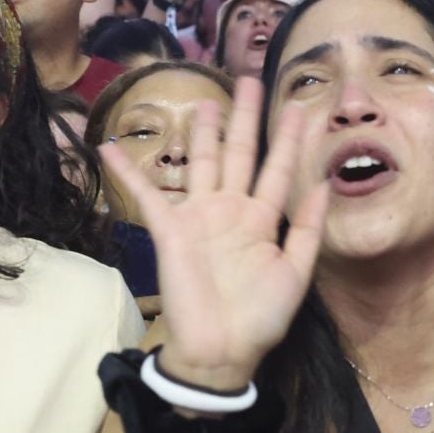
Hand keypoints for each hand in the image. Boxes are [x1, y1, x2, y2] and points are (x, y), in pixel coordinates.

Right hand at [98, 77, 328, 393]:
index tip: (300, 107)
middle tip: (251, 80)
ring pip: (202, 164)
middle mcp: (231, 211)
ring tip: (206, 101)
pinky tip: (110, 148)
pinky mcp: (170, 231)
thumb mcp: (296, 273)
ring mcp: (200, 218)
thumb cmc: (261, 318)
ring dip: (202, 133)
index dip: (289, 140)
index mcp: (262, 221)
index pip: (278, 170)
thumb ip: (307, 229)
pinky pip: (148, 196)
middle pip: (239, 154)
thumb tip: (323, 184)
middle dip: (246, 118)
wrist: (221, 352)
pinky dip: (128, 173)